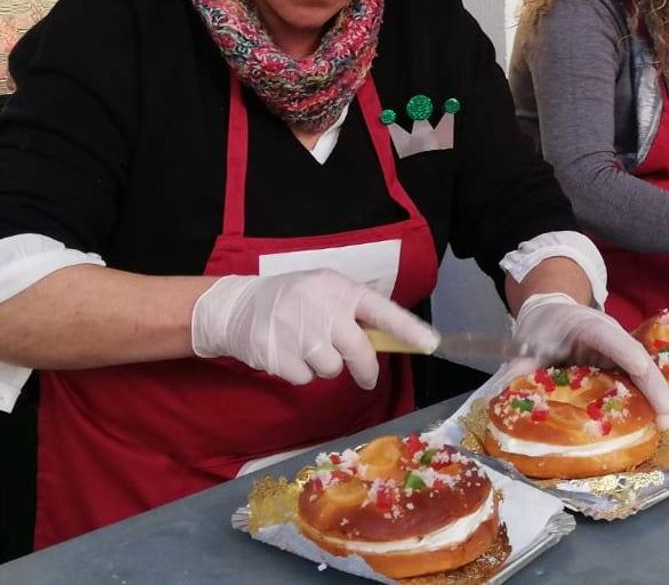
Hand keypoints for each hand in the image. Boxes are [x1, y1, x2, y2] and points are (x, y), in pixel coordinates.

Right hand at [191, 269, 437, 388]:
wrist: (237, 306)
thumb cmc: (293, 300)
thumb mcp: (324, 291)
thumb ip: (354, 311)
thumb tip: (394, 341)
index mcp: (339, 290)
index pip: (382, 310)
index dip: (408, 329)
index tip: (431, 344)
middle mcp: (322, 308)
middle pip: (359, 352)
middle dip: (365, 370)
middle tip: (366, 377)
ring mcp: (299, 332)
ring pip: (332, 369)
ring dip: (324, 366)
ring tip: (306, 347)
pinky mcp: (279, 355)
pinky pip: (306, 379)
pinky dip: (300, 373)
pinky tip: (288, 354)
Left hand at [507, 293, 668, 427]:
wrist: (549, 315)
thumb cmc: (541, 328)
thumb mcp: (527, 344)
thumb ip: (520, 366)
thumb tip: (509, 392)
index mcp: (585, 325)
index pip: (606, 335)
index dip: (622, 351)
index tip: (639, 368)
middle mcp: (609, 336)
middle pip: (635, 356)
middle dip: (652, 384)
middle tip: (665, 415)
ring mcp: (618, 351)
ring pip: (642, 370)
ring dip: (656, 395)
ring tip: (664, 424)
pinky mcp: (618, 366)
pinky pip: (635, 381)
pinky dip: (646, 399)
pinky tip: (653, 422)